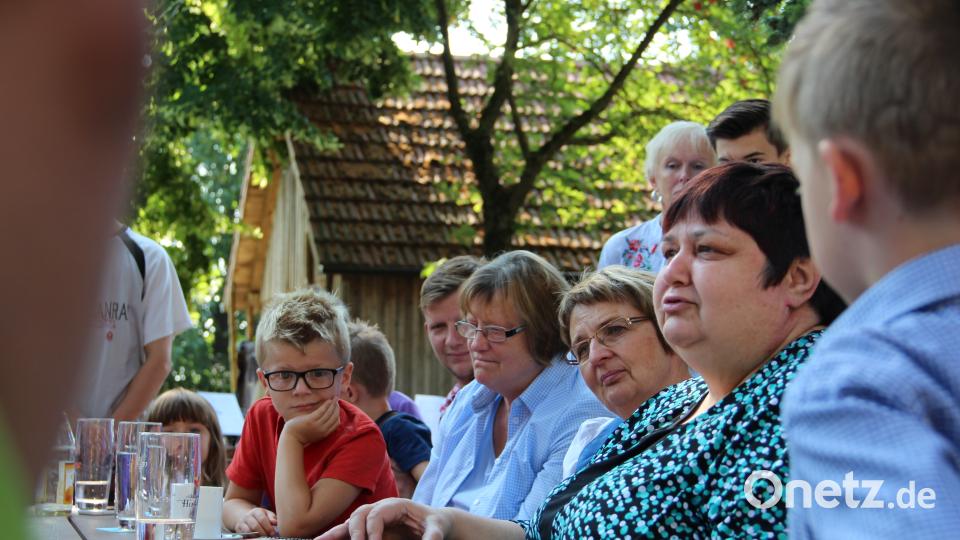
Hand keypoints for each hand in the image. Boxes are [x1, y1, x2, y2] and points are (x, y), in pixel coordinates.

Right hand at [235, 507, 278, 535]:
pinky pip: (244, 535)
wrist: (245, 516)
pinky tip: (256, 538)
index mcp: (256, 511)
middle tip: (268, 537)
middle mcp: (248, 516)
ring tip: (262, 538)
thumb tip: (275, 522)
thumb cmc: (259, 516)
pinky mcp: (238, 529)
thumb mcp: (266, 514)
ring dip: (256, 536)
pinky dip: (250, 537)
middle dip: (263, 533)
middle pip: (255, 526)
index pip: (262, 519)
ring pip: (248, 531)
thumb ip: (272, 517)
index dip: (268, 527)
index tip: (273, 533)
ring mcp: (242, 523)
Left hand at [283, 399, 339, 445]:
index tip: (338, 408)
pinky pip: (321, 411)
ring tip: (334, 399)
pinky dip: (326, 405)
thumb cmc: (302, 435)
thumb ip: (322, 427)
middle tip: (337, 401)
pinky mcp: (311, 420)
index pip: (336, 423)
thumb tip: (327, 419)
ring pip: (329, 413)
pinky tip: (328, 400)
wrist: (292, 438)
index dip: (338, 415)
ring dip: (333, 405)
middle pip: (334, 417)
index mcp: (324, 434)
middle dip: (337, 408)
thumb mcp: (315, 433)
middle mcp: (323, 430)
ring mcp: (317, 425)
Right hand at [316, 499, 451, 539]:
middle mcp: (380, 509)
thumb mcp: (438, 527)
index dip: (373, 530)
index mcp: (395, 505)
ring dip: (333, 533)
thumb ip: (434, 534)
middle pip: (360, 515)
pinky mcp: (369, 530)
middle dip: (354, 531)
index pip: (377, 514)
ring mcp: (372, 519)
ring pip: (349, 523)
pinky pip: (349, 533)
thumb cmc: (434, 523)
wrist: (433, 523)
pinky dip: (336, 537)